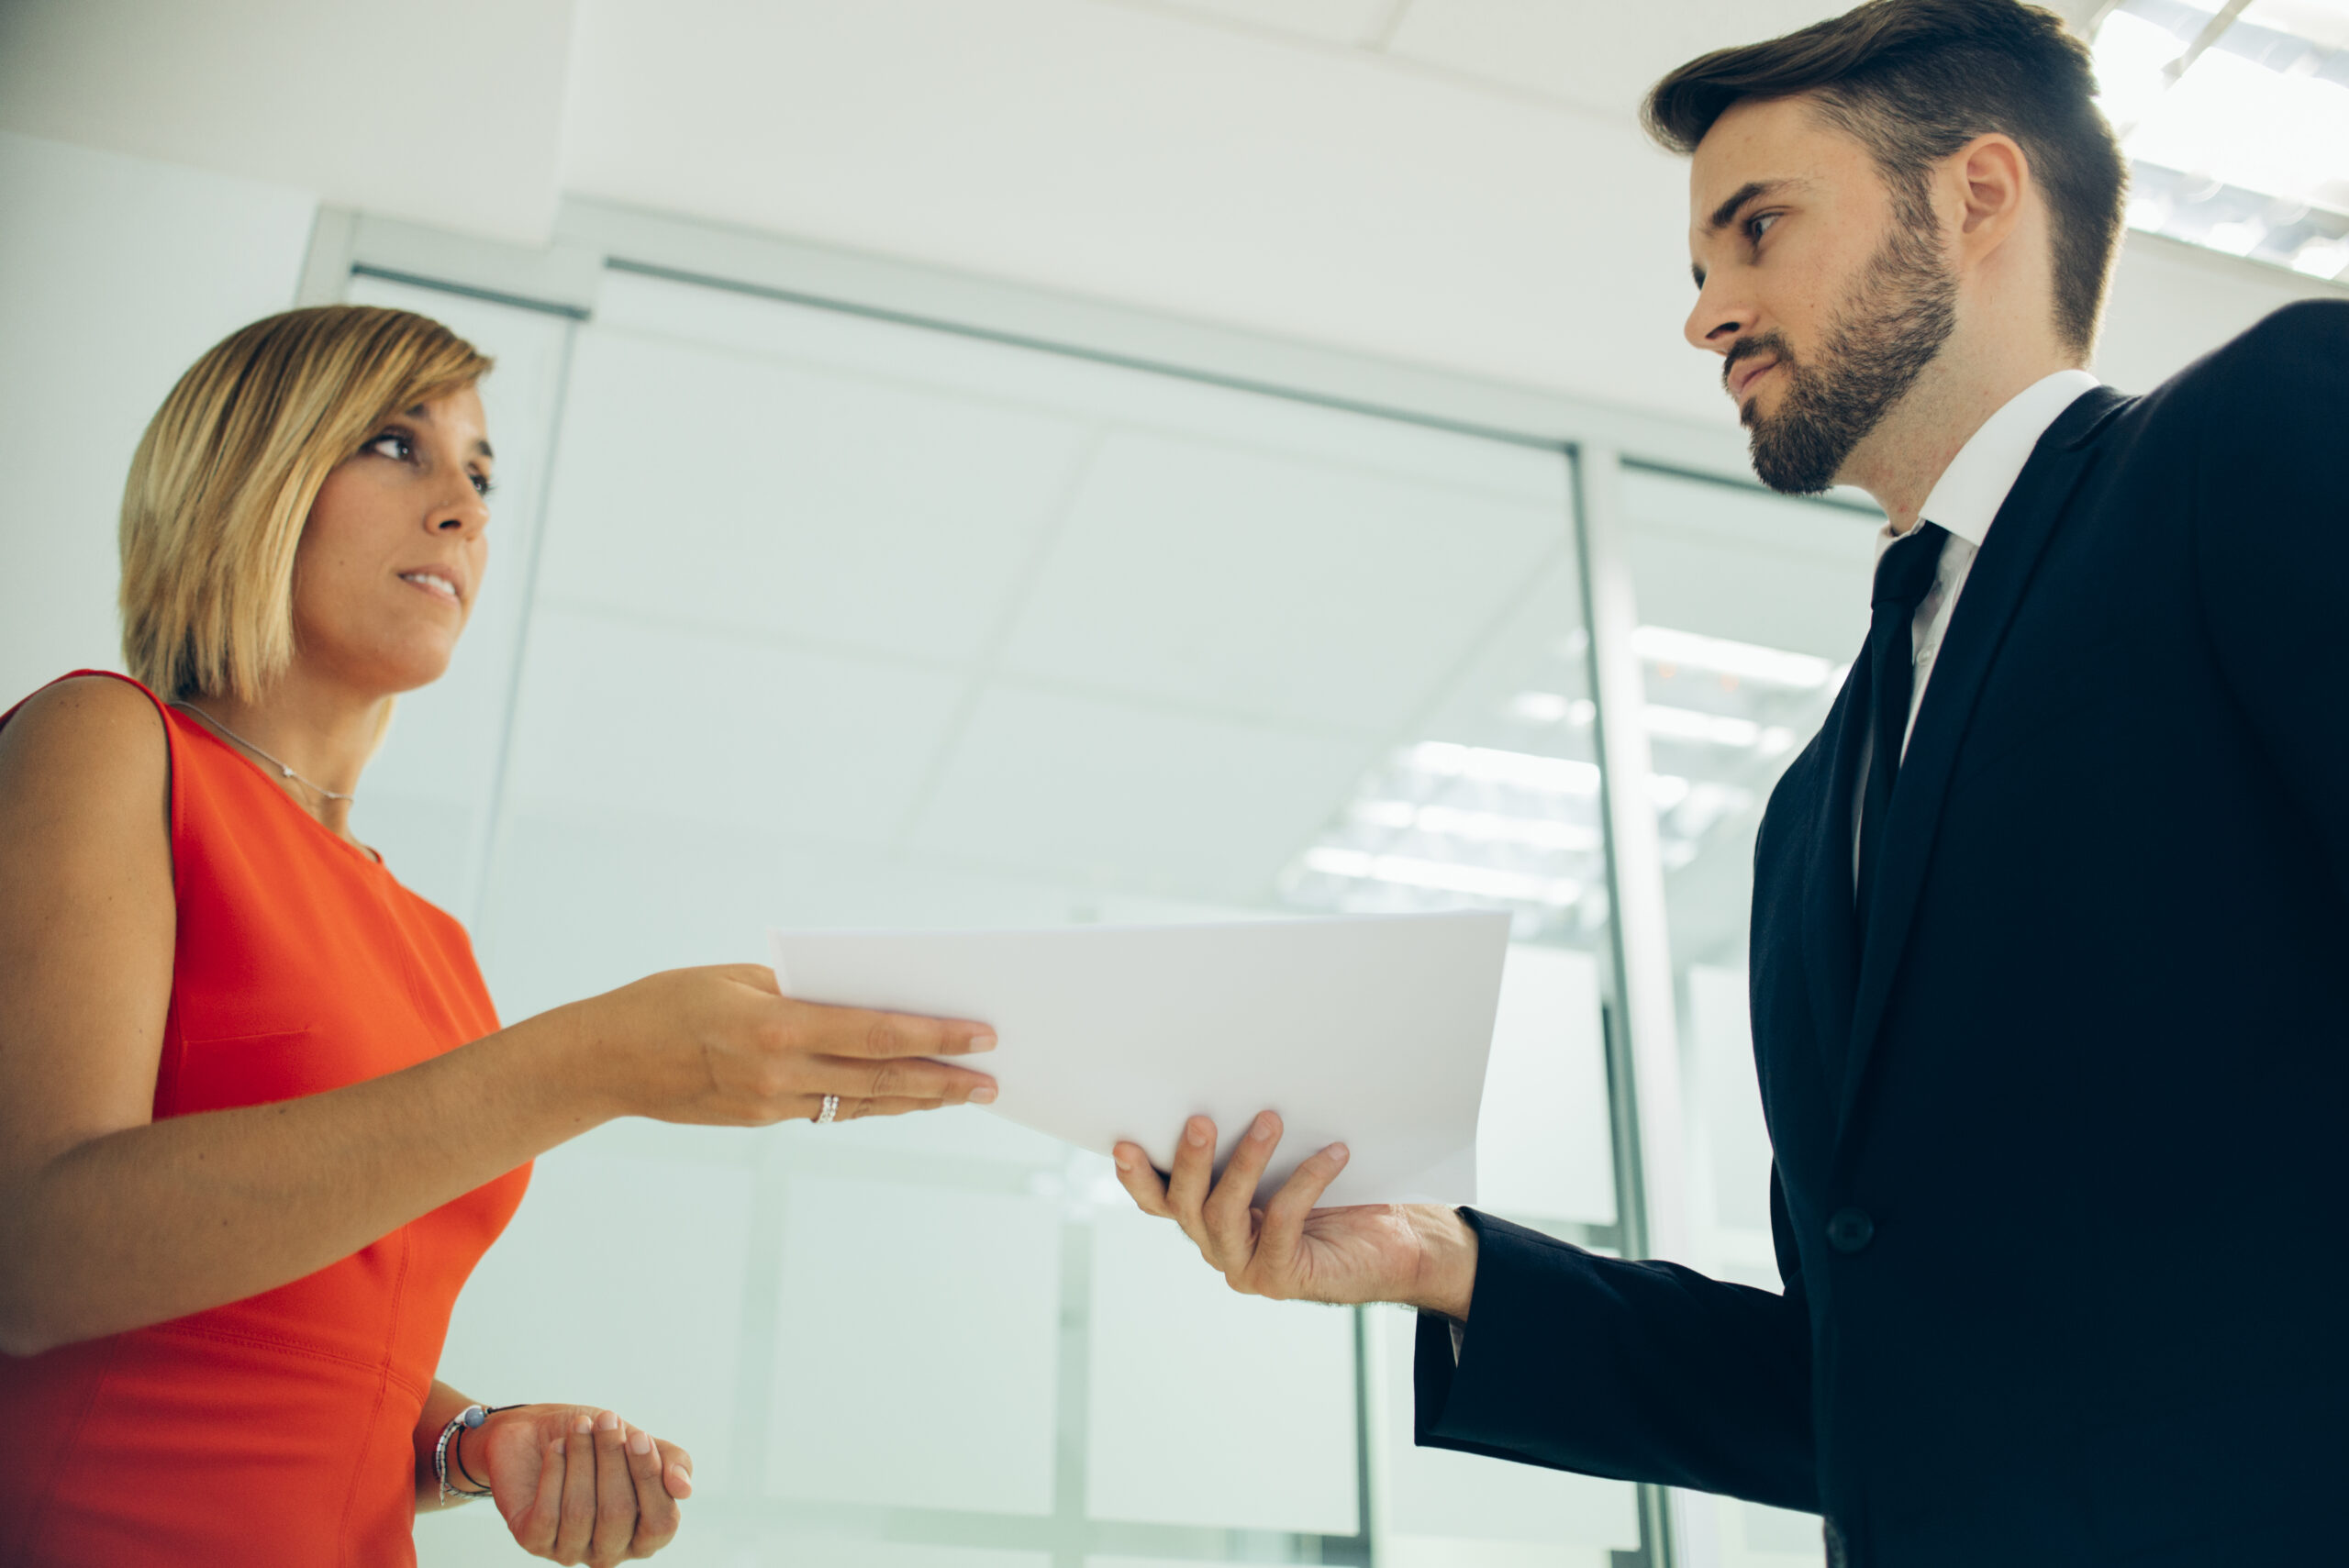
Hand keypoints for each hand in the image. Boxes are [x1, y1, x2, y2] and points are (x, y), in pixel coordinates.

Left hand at [465, 1404, 692, 1565]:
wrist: (536, 1431)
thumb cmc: (596, 1439)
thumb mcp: (638, 1442)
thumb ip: (670, 1462)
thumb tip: (684, 1489)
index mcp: (644, 1533)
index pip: (661, 1523)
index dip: (650, 1478)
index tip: (637, 1436)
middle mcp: (611, 1550)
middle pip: (618, 1514)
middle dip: (611, 1459)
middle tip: (606, 1419)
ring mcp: (571, 1550)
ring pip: (580, 1512)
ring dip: (581, 1459)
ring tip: (579, 1426)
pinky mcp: (535, 1542)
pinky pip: (547, 1514)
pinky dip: (554, 1472)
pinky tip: (557, 1447)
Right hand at [570, 964, 996, 1126]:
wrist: (603, 1060)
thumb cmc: (668, 1000)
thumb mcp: (736, 977)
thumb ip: (799, 991)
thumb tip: (859, 998)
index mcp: (777, 1026)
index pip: (877, 1033)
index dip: (936, 1037)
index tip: (980, 1036)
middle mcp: (779, 1073)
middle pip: (881, 1078)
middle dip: (943, 1082)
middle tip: (992, 1082)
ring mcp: (769, 1105)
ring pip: (860, 1102)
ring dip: (915, 1099)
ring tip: (961, 1094)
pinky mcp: (759, 1121)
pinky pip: (827, 1109)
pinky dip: (868, 1099)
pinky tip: (901, 1095)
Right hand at [1111, 1111, 1476, 1317]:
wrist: (1398, 1244)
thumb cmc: (1342, 1195)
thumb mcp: (1288, 1163)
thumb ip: (1255, 1141)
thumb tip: (1240, 1082)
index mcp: (1209, 1218)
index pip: (1160, 1200)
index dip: (1136, 1177)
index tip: (1123, 1143)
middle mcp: (1219, 1246)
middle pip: (1185, 1206)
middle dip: (1189, 1161)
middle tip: (1201, 1121)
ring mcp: (1247, 1267)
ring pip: (1224, 1214)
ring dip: (1244, 1163)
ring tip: (1269, 1120)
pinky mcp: (1282, 1277)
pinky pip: (1283, 1222)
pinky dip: (1305, 1181)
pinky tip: (1334, 1154)